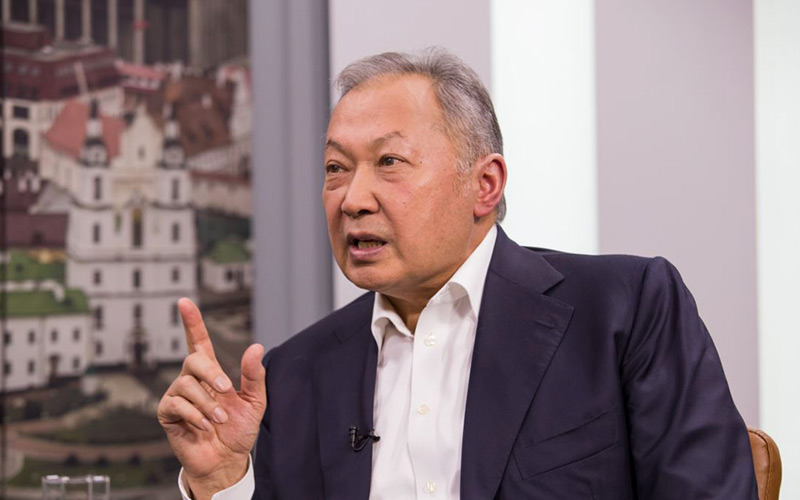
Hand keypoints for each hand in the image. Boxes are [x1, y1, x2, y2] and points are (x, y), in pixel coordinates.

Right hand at [158, 298, 265, 499]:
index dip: (192, 321)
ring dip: (208, 404)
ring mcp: (177, 395)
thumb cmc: (238, 430)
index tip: (184, 302)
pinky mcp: (167, 413)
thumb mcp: (254, 401)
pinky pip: (177, 405)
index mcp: (211, 372)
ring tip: (219, 420)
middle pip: (193, 359)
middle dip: (211, 373)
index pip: (199, 341)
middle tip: (226, 391)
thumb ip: (255, 375)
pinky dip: (196, 417)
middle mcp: (191, 379)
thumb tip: (255, 346)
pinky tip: (205, 427)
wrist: (226, 459)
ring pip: (187, 385)